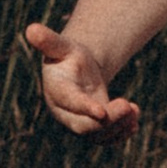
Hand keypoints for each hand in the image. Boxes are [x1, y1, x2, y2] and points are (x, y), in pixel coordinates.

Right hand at [25, 22, 139, 136]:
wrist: (76, 72)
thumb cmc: (67, 56)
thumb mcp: (61, 46)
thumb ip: (49, 41)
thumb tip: (31, 28)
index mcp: (57, 90)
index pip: (70, 102)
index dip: (84, 108)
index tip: (102, 112)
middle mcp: (65, 112)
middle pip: (84, 126)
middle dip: (108, 120)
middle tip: (128, 105)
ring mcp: (78, 123)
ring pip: (98, 136)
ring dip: (119, 126)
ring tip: (135, 110)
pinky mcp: (92, 130)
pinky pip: (106, 139)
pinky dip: (121, 133)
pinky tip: (134, 122)